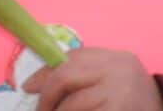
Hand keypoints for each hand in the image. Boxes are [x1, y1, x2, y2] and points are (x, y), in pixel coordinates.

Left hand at [22, 48, 162, 110]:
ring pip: (72, 104)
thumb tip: (38, 83)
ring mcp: (118, 93)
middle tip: (41, 110)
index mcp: (114, 58)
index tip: (28, 87)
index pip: (72, 57)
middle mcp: (117, 70)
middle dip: (47, 96)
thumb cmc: (133, 101)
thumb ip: (86, 75)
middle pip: (66, 76)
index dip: (45, 72)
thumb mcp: (114, 79)